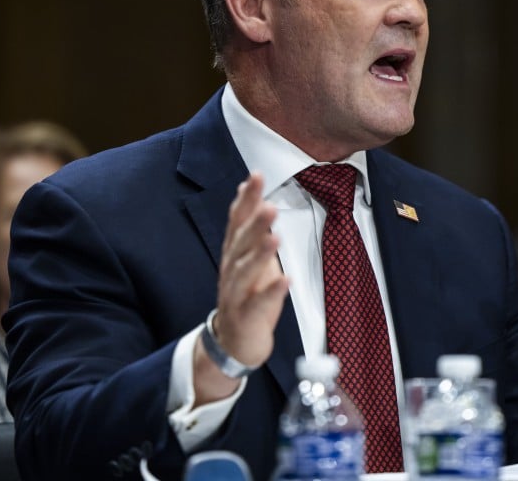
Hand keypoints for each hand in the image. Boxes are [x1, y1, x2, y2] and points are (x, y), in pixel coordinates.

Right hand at [195, 173, 288, 398]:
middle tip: (269, 204)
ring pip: (245, 271)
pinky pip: (257, 303)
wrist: (233, 342)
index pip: (238, 220)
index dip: (246, 199)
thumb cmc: (247, 295)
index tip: (256, 175)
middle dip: (254, 222)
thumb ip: (251, 228)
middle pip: (241, 242)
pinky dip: (272, 291)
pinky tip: (286, 280)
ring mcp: (235, 294)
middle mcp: (231, 269)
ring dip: (260, 253)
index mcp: (234, 252)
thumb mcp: (250, 258)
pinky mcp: (245, 317)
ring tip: (274, 237)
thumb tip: (255, 193)